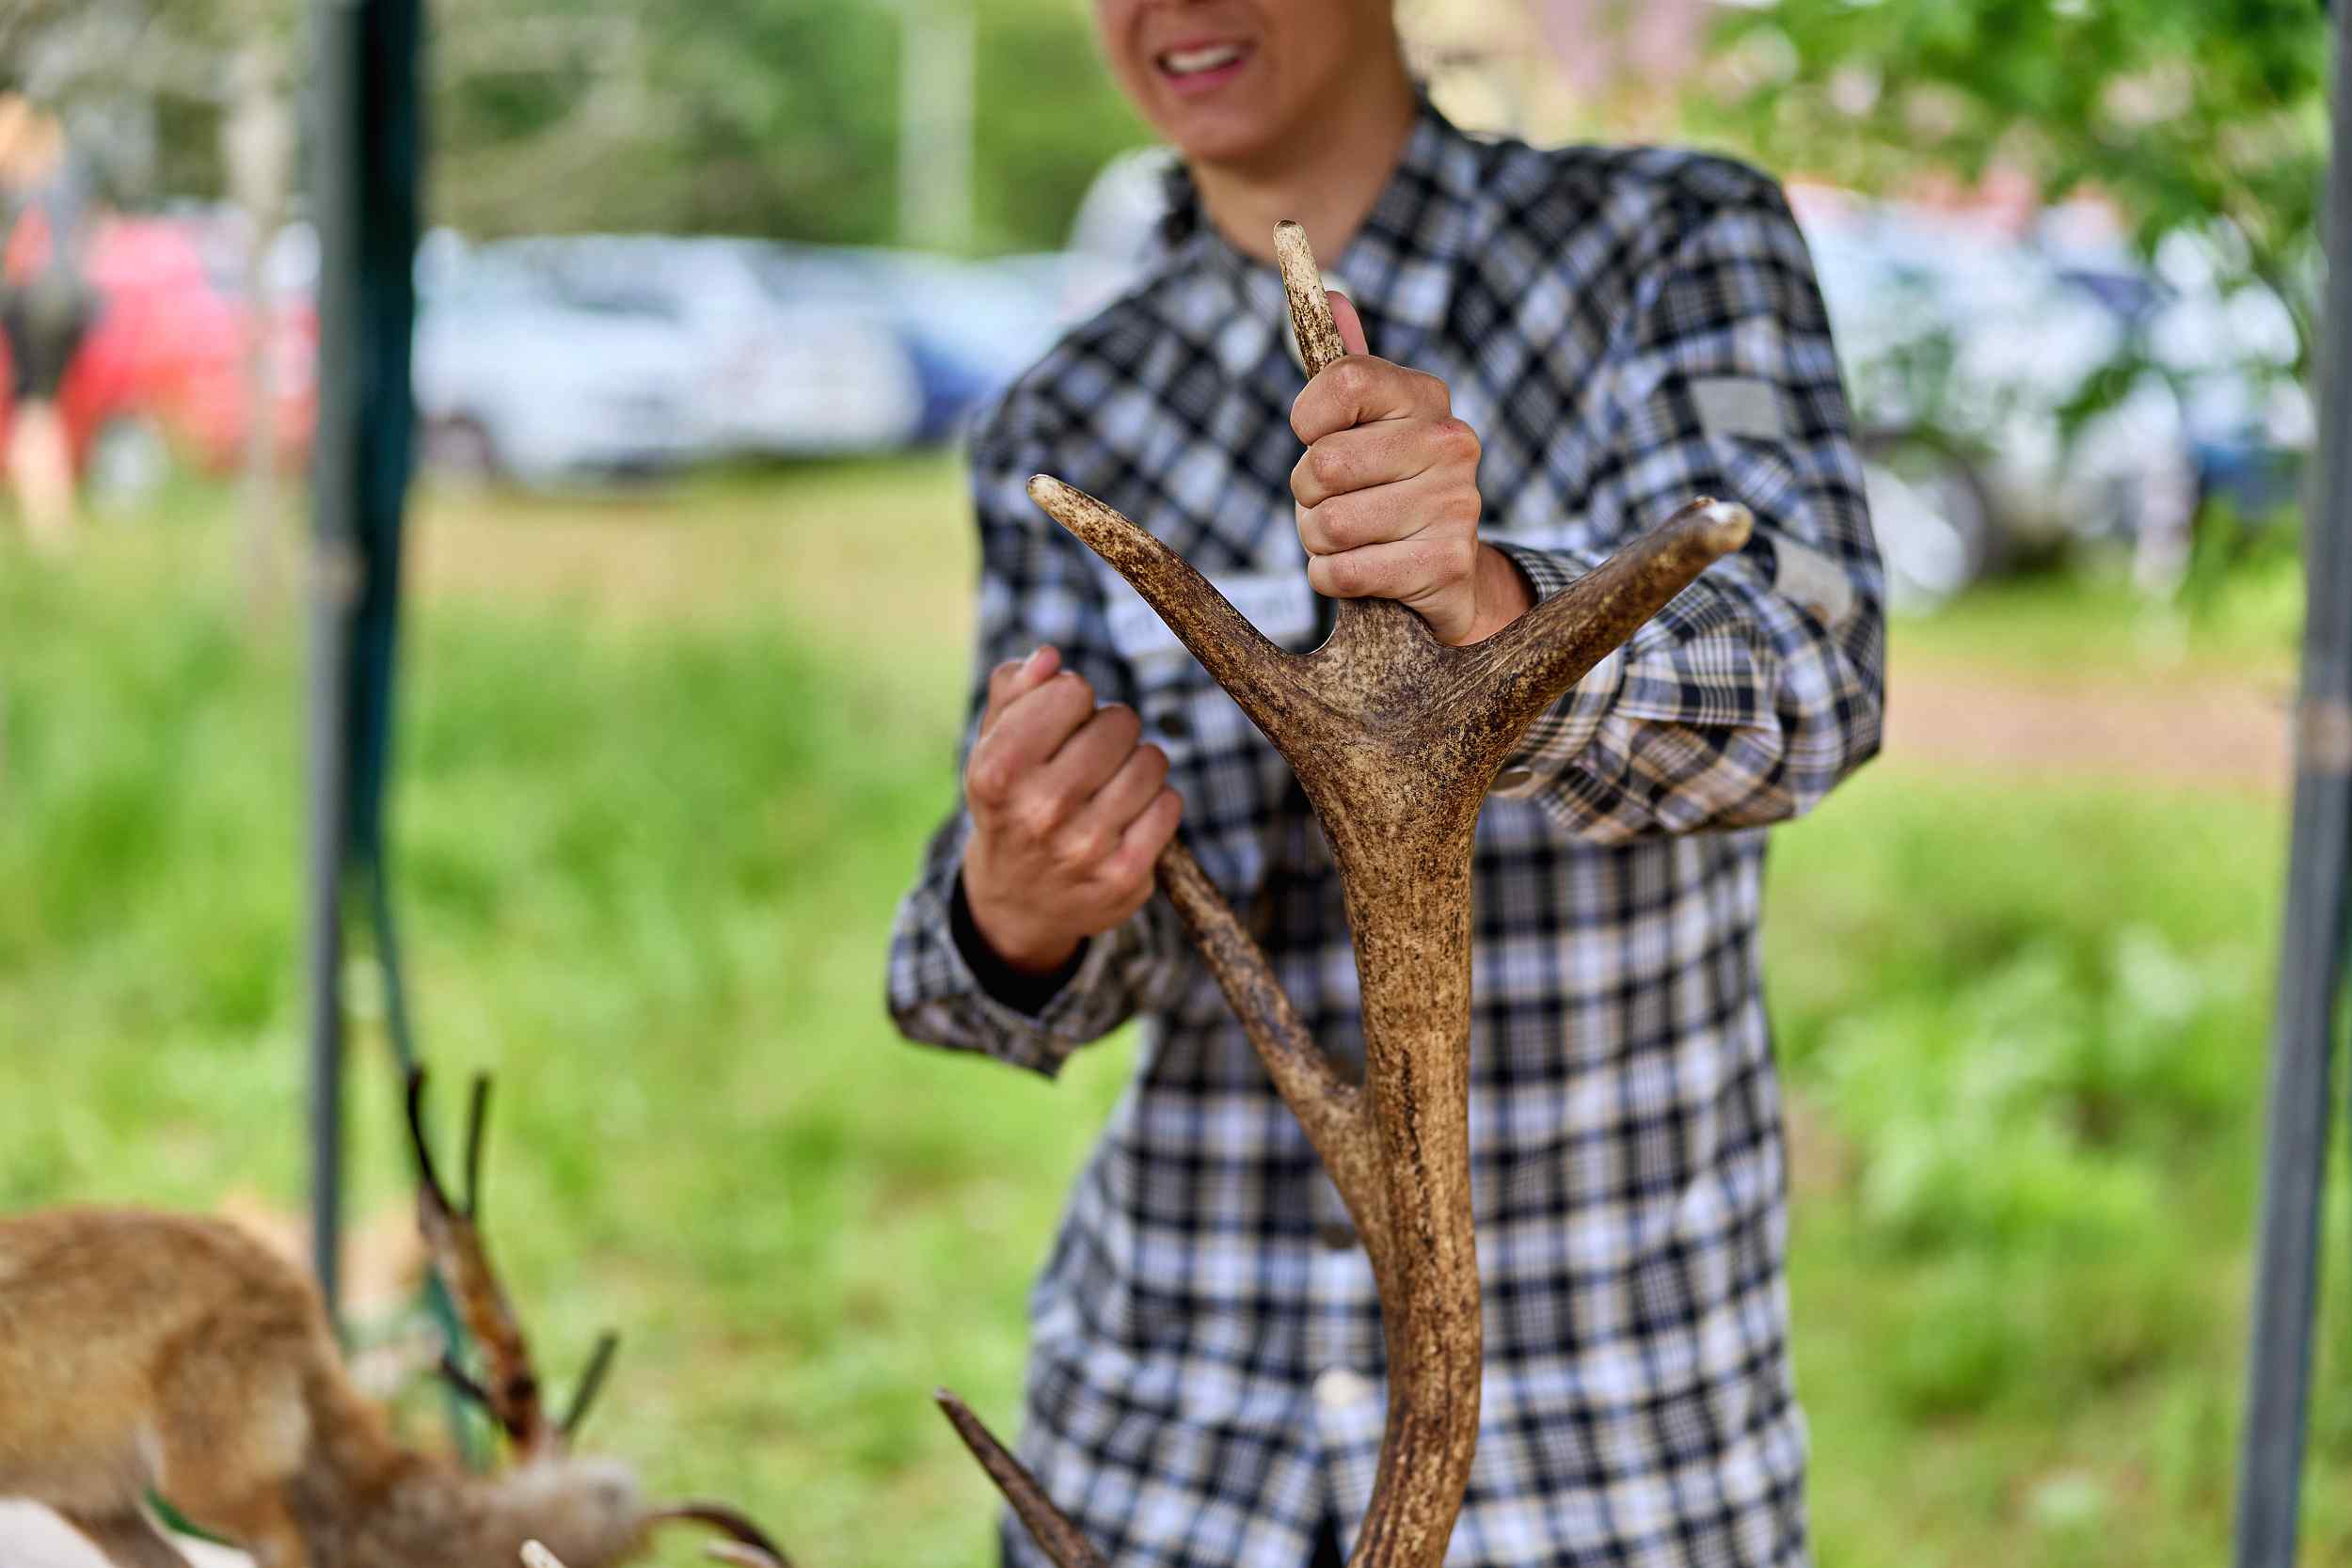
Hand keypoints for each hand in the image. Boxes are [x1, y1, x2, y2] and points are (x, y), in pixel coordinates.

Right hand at [961, 645, 1182, 973]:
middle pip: (1120, 721)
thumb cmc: (1011, 803)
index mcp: (999, 771)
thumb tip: (1050, 658)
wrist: (1018, 901)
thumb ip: (1015, 689)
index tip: (1058, 724)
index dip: (1070, 699)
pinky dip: (1155, 801)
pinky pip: (1170, 803)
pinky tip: (1126, 815)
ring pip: (1152, 760)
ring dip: (1136, 763)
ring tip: (1108, 784)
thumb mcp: (992, 745)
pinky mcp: (1125, 876)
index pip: (1072, 690)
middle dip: (1109, 728)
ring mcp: (1086, 848)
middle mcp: (1040, 811)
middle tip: (1088, 756)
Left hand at [1289, 293, 1531, 645]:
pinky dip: (1333, 577)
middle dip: (1307, 494)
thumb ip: (1346, 368)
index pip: (1341, 382)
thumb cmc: (1387, 488)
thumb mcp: (1367, 426)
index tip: (1316, 436)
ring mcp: (1455, 504)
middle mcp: (1450, 441)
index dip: (1308, 418)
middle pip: (1323, 464)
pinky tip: (1364, 569)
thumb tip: (1331, 294)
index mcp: (1425, 397)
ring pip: (1327, 524)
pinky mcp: (1445, 563)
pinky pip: (1342, 572)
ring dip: (1318, 541)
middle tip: (1336, 500)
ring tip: (1353, 537)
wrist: (1447, 573)